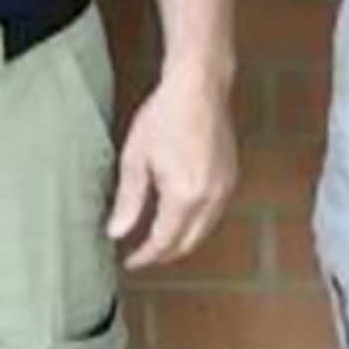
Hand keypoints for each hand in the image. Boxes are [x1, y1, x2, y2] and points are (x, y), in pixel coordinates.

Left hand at [107, 69, 237, 269]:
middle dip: (165, 254)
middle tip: (142, 256)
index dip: (145, 256)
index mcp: (184, 196)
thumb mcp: (135, 159)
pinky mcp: (231, 176)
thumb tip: (117, 232)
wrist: (198, 88)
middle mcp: (210, 197)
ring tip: (159, 239)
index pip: (164, 241)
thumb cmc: (164, 116)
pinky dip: (197, 223)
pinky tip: (180, 216)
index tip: (130, 261)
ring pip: (205, 230)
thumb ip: (128, 200)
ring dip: (182, 240)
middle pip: (189, 242)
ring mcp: (225, 187)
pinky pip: (215, 212)